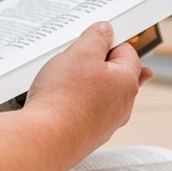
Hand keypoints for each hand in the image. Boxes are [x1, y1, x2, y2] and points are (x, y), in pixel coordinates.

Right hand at [24, 22, 152, 166]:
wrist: (44, 140)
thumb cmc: (63, 98)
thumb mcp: (81, 53)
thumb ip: (96, 37)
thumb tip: (106, 30)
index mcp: (127, 83)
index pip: (127, 52)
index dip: (108, 42)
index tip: (92, 40)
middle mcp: (122, 106)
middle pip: (113, 74)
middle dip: (94, 64)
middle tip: (73, 60)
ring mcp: (105, 124)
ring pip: (98, 94)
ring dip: (82, 85)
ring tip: (60, 82)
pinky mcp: (87, 136)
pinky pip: (84, 112)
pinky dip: (73, 104)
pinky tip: (56, 102)